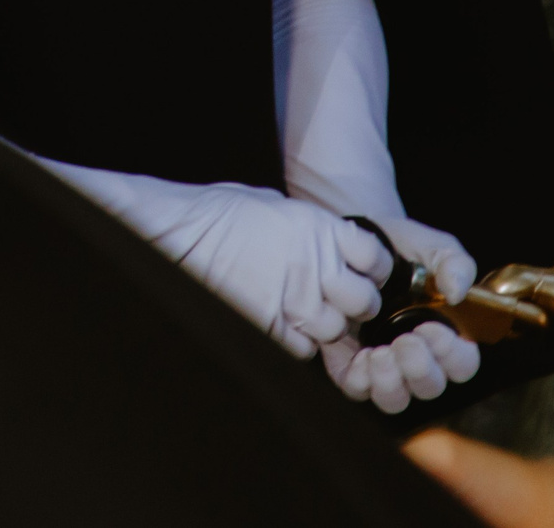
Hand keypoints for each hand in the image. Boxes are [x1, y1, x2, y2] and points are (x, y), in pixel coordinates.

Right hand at [161, 183, 392, 356]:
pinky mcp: (270, 323)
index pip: (375, 258)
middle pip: (364, 302)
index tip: (363, 274)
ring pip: (334, 330)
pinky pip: (301, 348)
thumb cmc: (218, 212)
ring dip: (322, 328)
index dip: (372, 270)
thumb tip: (324, 241)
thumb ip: (308, 228)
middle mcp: (314, 263)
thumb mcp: (274, 205)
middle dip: (354, 306)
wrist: (179, 231)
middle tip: (336, 302)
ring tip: (300, 314)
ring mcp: (293, 297)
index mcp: (319, 227)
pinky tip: (279, 324)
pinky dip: (295, 341)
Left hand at [322, 214, 480, 411]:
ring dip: (391, 383)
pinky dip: (361, 381)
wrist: (352, 241)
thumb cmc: (400, 248)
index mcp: (447, 336)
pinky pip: (358, 390)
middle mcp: (419, 359)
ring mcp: (385, 366)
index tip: (432, 328)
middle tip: (406, 342)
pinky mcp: (349, 365)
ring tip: (381, 354)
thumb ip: (454, 264)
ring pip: (395, 399)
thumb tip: (457, 291)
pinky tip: (360, 357)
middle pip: (430, 387)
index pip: (462, 365)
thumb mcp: (431, 247)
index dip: (452, 355)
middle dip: (420, 370)